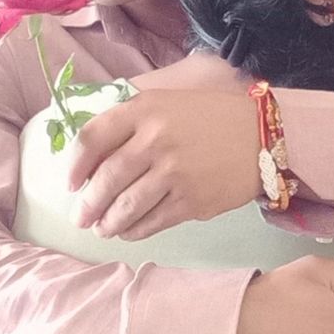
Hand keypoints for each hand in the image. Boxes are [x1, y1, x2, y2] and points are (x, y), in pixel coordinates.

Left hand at [66, 88, 259, 237]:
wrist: (263, 135)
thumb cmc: (210, 116)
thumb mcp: (167, 102)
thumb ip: (131, 121)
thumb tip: (93, 157)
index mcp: (145, 110)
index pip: (93, 137)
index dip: (74, 164)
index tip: (70, 182)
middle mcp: (156, 140)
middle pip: (105, 179)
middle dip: (88, 204)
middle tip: (80, 217)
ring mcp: (174, 174)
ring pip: (125, 207)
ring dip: (107, 223)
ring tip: (102, 228)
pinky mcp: (192, 201)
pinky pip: (152, 222)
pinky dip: (134, 231)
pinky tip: (128, 232)